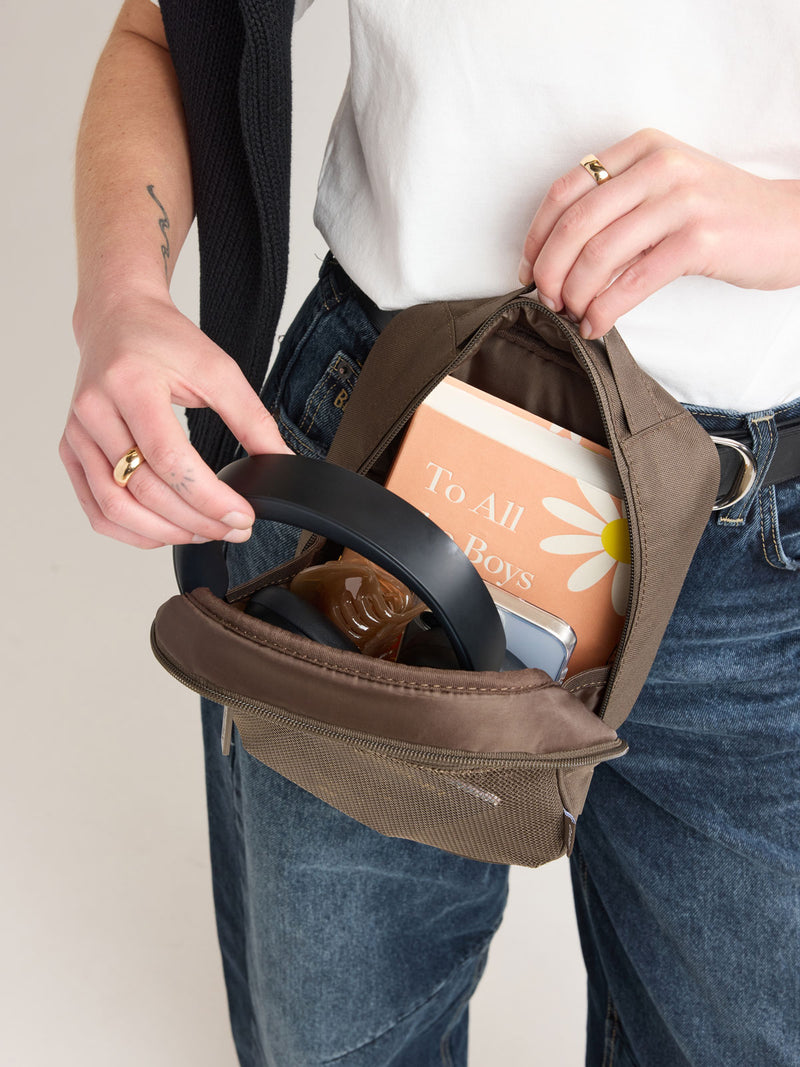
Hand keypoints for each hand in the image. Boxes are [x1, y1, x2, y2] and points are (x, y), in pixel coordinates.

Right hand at [60, 292, 291, 548]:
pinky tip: (165, 532)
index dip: (208, 497)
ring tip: (204, 533)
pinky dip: (131, 531)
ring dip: (163, 533)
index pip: (168, 458)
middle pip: (142, 490)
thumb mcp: (218, 369)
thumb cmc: (163, 339)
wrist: (117, 318)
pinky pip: (96, 508)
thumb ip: (252, 418)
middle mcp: (94, 411)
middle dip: (195, 521)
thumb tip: (280, 463)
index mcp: (130, 383)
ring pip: (114, 508)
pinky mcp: (71, 451)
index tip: (243, 514)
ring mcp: (77, 434)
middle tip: (233, 528)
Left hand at [518, 128, 799, 338]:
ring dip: (574, 295)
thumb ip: (617, 207)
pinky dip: (606, 309)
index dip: (536, 236)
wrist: (791, 224)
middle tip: (545, 301)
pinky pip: (633, 281)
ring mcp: (680, 200)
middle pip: (575, 225)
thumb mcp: (665, 190)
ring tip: (571, 315)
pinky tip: (596, 325)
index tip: (527, 269)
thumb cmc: (720, 215)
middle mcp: (658, 166)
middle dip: (549, 272)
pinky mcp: (699, 240)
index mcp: (641, 148)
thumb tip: (554, 256)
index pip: (565, 190)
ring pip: (599, 255)